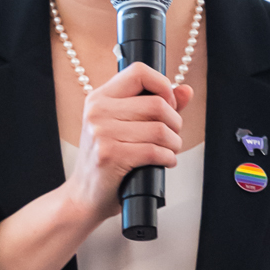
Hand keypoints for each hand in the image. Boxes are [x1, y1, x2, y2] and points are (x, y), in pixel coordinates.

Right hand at [0, 62, 191, 269]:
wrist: (83, 197)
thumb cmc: (106, 161)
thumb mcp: (123, 128)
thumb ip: (155, 107)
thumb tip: (186, 91)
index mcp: (99, 98)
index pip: (138, 72)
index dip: (163, 85)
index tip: (170, 103)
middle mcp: (97, 111)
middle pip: (157, 104)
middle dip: (176, 122)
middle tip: (173, 136)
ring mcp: (102, 133)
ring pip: (160, 129)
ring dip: (175, 143)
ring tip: (170, 150)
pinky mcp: (110, 155)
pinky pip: (154, 150)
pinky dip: (168, 158)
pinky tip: (165, 162)